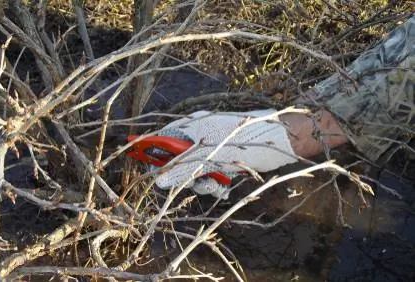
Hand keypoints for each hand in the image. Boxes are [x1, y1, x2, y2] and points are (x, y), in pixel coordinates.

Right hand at [152, 109, 298, 198]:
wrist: (278, 142)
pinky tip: (224, 186)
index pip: (162, 138)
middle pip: (178, 160)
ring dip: (203, 182)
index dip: (152, 152)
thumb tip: (159, 181)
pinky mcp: (223, 161)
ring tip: (216, 184)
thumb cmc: (241, 141)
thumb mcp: (208, 158)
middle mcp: (198, 137)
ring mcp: (211, 150)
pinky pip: (210, 176)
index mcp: (191, 126)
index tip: (147, 168)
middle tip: (194, 180)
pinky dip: (215, 184)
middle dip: (185, 175)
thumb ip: (182, 170)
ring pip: (194, 172)